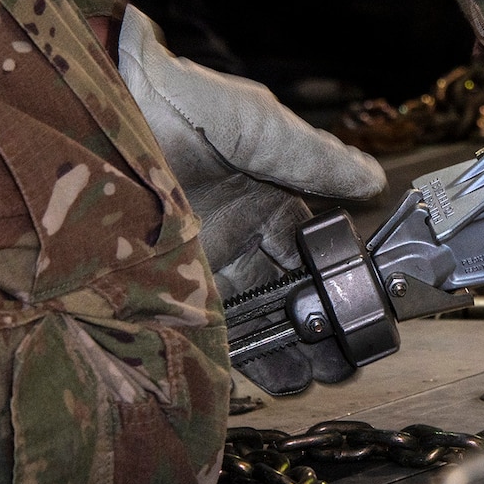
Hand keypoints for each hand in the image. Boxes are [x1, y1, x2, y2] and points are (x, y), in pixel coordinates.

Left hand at [116, 6, 385, 392]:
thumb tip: (376, 183)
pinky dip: (233, 349)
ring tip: (310, 380)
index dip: (337, 281)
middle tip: (342, 363)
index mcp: (267, 200)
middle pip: (286, 292)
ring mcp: (202, 261)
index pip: (311, 251)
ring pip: (252, 314)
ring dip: (282, 348)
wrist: (108, 105)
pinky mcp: (167, 280)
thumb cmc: (187, 104)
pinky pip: (205, 321)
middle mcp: (238, 235)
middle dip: (315, 327)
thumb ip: (316, 161)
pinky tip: (257, 374)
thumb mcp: (263, 129)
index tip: (362, 311)